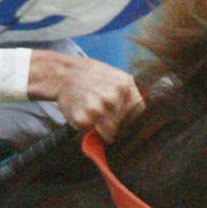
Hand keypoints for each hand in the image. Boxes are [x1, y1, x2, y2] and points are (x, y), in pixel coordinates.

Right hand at [28, 51, 143, 140]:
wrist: (63, 74)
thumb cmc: (92, 76)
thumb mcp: (117, 77)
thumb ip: (130, 94)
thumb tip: (143, 119)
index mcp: (125, 86)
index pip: (138, 113)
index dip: (132, 119)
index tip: (125, 121)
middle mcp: (113, 98)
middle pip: (125, 125)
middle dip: (117, 124)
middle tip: (104, 113)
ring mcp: (97, 109)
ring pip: (110, 133)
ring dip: (103, 129)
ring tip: (94, 113)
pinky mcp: (83, 119)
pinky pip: (91, 132)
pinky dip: (88, 128)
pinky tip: (84, 114)